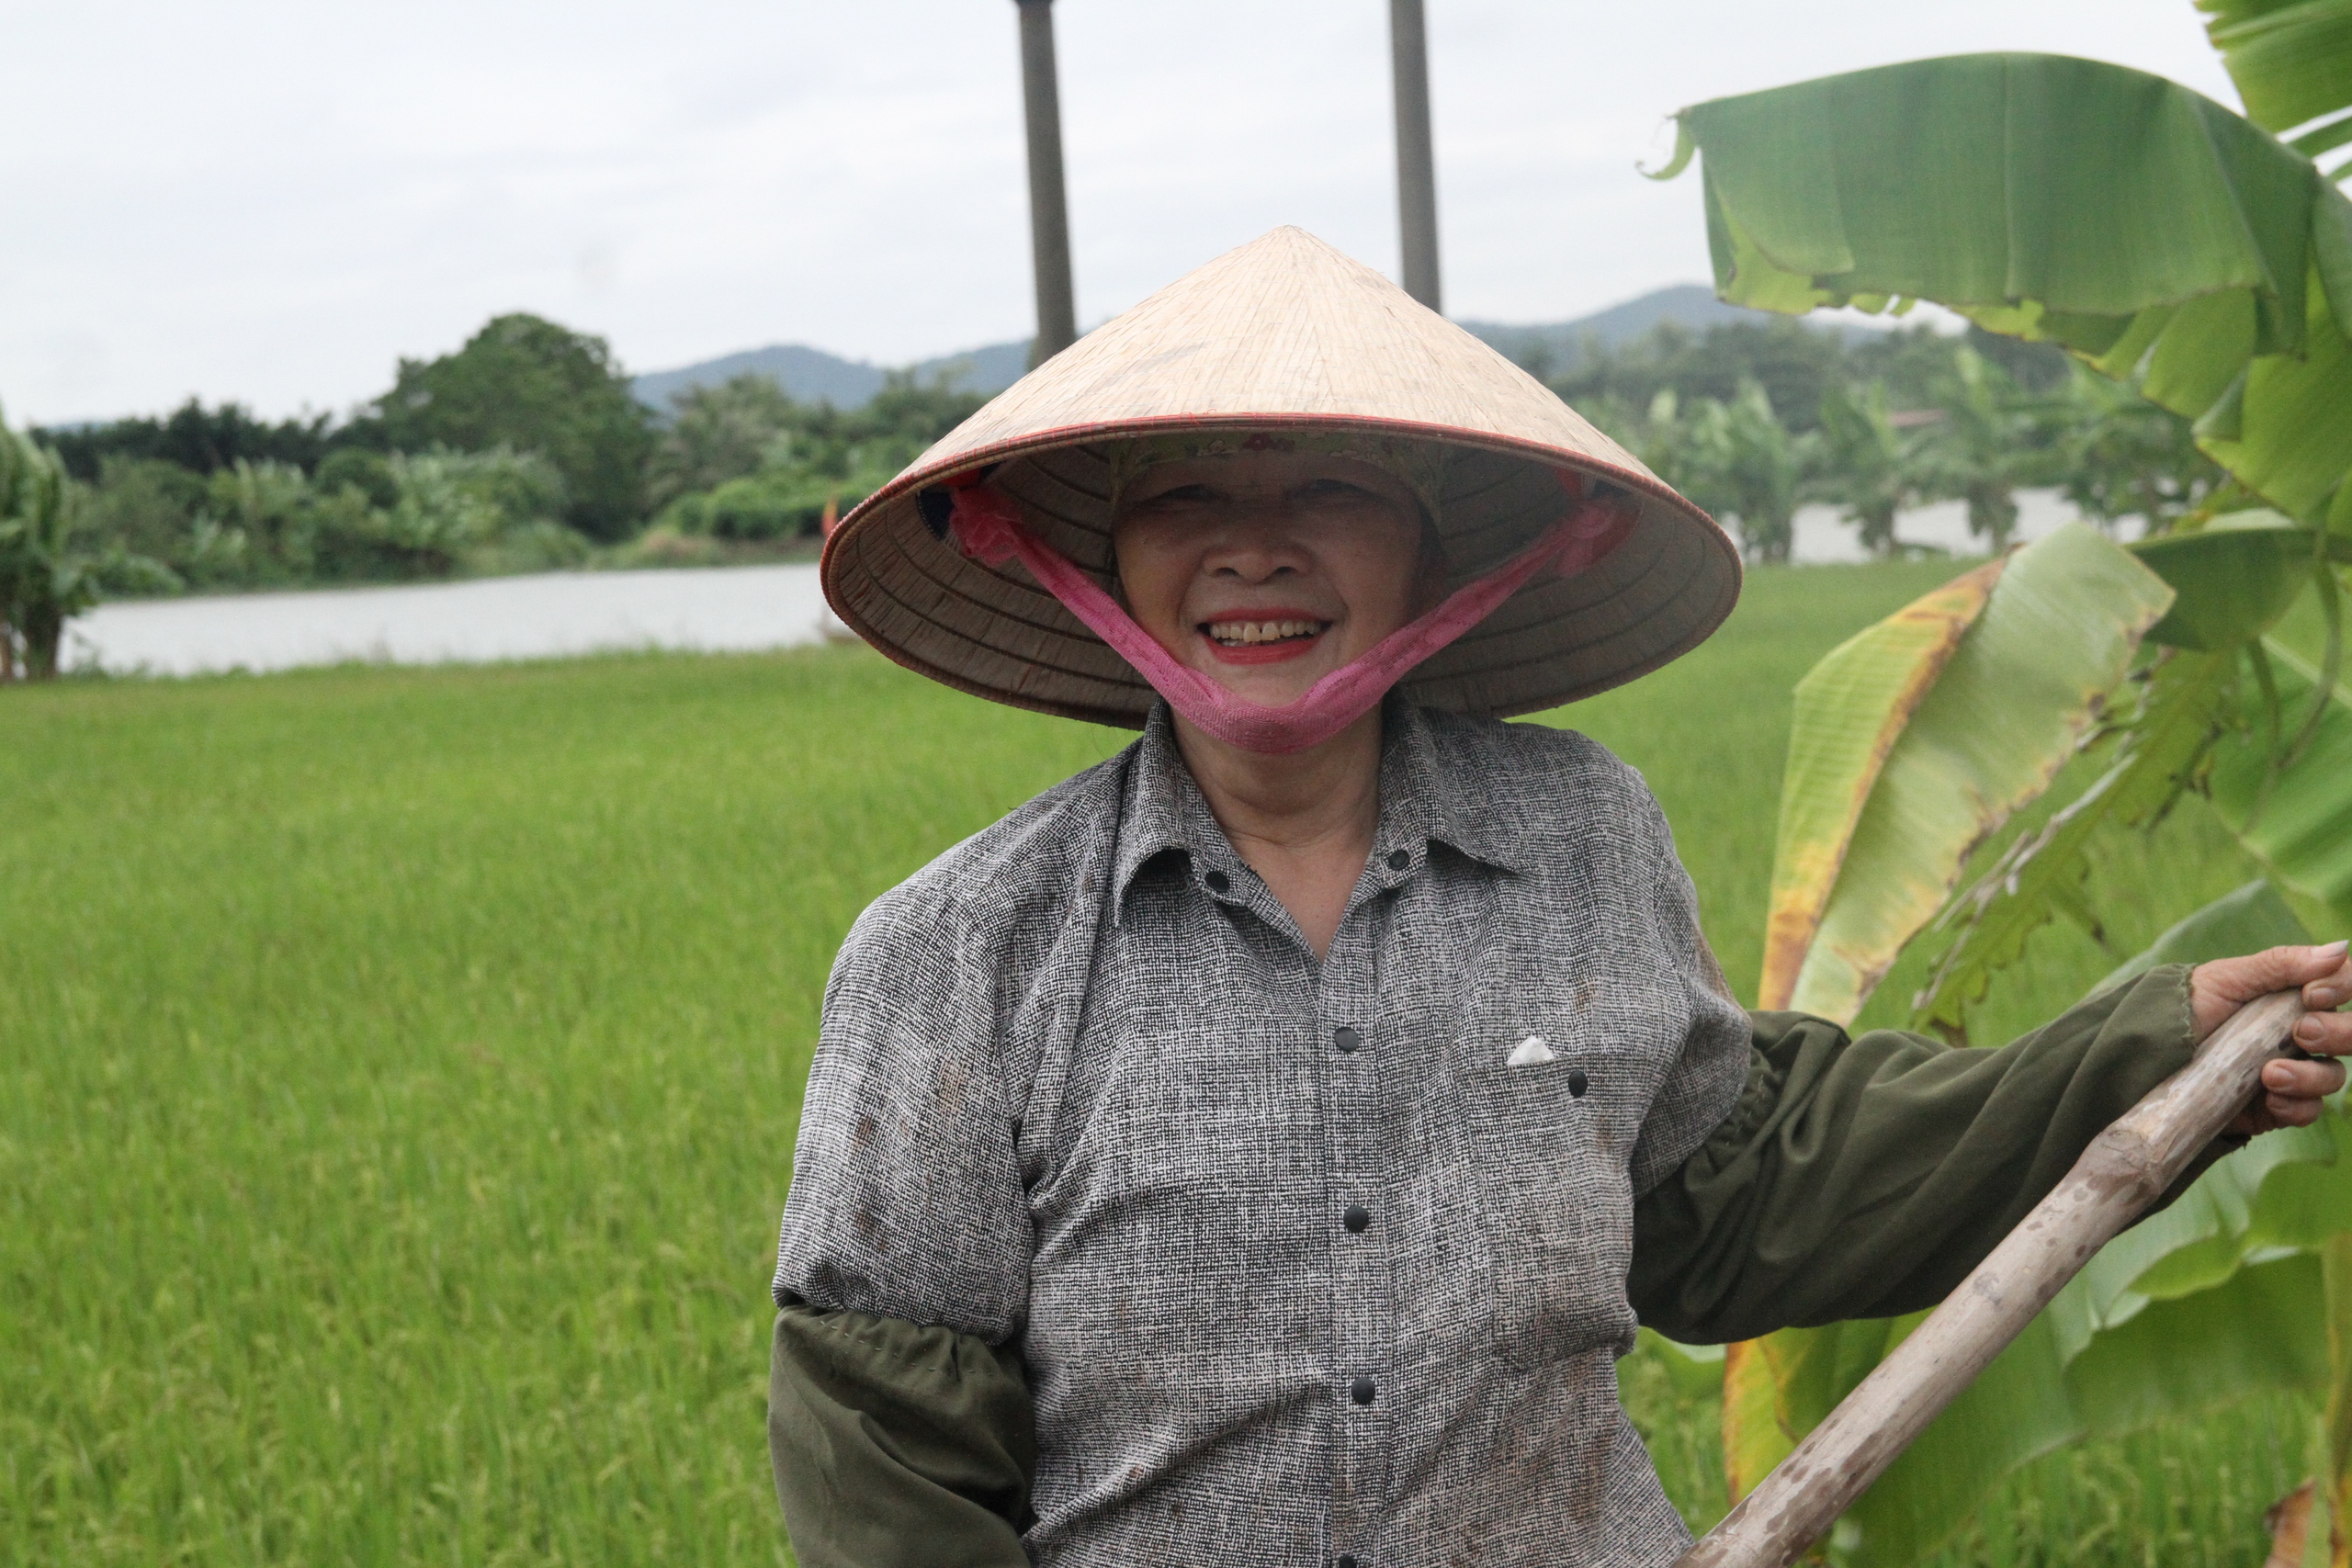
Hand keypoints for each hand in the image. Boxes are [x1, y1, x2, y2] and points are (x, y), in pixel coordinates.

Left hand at [2188, 941, 2350, 1134]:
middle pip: (2351, 1035)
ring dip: (2310, 1076)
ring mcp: (2294, 1070)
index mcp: (2298, 996)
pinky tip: (2270, 1098)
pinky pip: (2307, 1111)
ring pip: (2332, 1077)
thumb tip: (2341, 948)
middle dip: (2339, 1034)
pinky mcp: (2277, 1105)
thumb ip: (2282, 965)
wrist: (2149, 1050)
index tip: (2314, 994)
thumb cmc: (2191, 1004)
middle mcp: (2304, 1033)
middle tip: (2302, 1032)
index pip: (2344, 987)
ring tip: (2270, 1074)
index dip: (2343, 987)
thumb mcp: (2229, 977)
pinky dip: (2295, 1106)